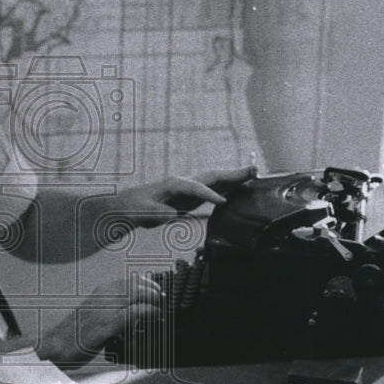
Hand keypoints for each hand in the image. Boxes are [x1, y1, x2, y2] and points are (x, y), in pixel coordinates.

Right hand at [38, 276, 164, 367]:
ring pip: (136, 295)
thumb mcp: (95, 314)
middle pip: (136, 285)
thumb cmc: (75, 334)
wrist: (56, 346)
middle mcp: (103, 297)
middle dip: (153, 290)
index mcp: (101, 292)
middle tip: (163, 300)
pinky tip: (155, 315)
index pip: (130, 280)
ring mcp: (104, 310)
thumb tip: (133, 311)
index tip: (157, 290)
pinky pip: (131, 313)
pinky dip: (147, 312)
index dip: (147, 284)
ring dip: (153, 299)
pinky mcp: (105, 325)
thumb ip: (112, 309)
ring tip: (161, 307)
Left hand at [115, 166, 256, 228]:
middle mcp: (184, 182)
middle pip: (212, 177)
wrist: (130, 205)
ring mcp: (189, 188)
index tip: (223, 202)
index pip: (196, 188)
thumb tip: (171, 213)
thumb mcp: (145, 212)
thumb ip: (158, 212)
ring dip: (234, 178)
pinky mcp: (191, 196)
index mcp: (174, 184)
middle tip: (254, 170)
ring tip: (254, 174)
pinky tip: (238, 188)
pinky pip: (213, 189)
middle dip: (232, 174)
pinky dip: (227, 187)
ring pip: (215, 181)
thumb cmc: (136, 207)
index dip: (210, 195)